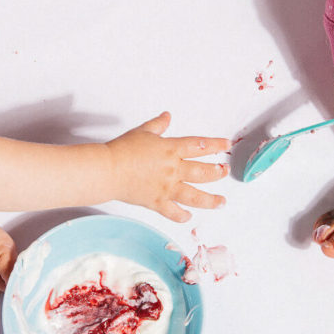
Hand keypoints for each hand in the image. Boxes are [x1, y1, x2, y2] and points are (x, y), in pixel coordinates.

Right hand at [107, 112, 229, 221]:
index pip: (199, 146)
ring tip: (221, 201)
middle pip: (202, 171)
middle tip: (225, 171)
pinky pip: (174, 212)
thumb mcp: (142, 132)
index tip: (225, 145)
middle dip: (217, 172)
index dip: (215, 145)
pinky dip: (182, 216)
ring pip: (195, 196)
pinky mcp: (157, 202)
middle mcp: (173, 170)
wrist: (108, 170)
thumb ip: (157, 125)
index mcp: (171, 150)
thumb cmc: (122, 150)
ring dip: (211, 200)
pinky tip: (188, 216)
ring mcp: (166, 188)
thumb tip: (167, 116)